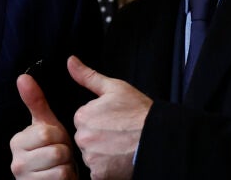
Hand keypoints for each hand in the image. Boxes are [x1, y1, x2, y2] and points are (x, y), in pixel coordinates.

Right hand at [10, 73, 76, 178]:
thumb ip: (35, 102)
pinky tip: (62, 179)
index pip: (47, 133)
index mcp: (17, 141)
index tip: (56, 141)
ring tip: (61, 167)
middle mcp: (16, 162)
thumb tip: (22, 77)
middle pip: (55, 151)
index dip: (60, 137)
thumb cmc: (52, 151)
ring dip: (68, 168)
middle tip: (61, 155)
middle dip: (66, 153)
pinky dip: (68, 179)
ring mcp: (25, 179)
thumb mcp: (46, 125)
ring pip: (60, 168)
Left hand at [68, 56, 151, 179]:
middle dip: (99, 139)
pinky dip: (107, 169)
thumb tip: (71, 61)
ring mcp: (91, 157)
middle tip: (118, 135)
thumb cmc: (140, 113)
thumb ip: (88, 76)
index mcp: (83, 116)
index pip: (83, 121)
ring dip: (103, 154)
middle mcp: (83, 137)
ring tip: (121, 147)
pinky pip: (98, 172)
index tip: (113, 122)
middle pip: (86, 139)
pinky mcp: (100, 174)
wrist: (159, 138)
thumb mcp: (114, 88)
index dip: (99, 122)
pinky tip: (119, 160)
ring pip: (92, 156)